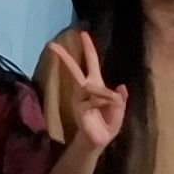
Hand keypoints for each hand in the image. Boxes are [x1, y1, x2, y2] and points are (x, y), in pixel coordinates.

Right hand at [46, 32, 126, 149]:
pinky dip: (102, 104)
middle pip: (75, 69)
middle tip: (52, 44)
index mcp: (97, 85)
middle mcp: (86, 88)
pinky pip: (94, 98)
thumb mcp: (119, 110)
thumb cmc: (108, 124)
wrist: (98, 140)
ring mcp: (80, 96)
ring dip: (104, 96)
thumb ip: (120, 99)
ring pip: (92, 86)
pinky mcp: (79, 105)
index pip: (91, 63)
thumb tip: (121, 87)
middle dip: (66, 56)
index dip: (88, 48)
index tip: (82, 34)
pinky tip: (101, 113)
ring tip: (106, 110)